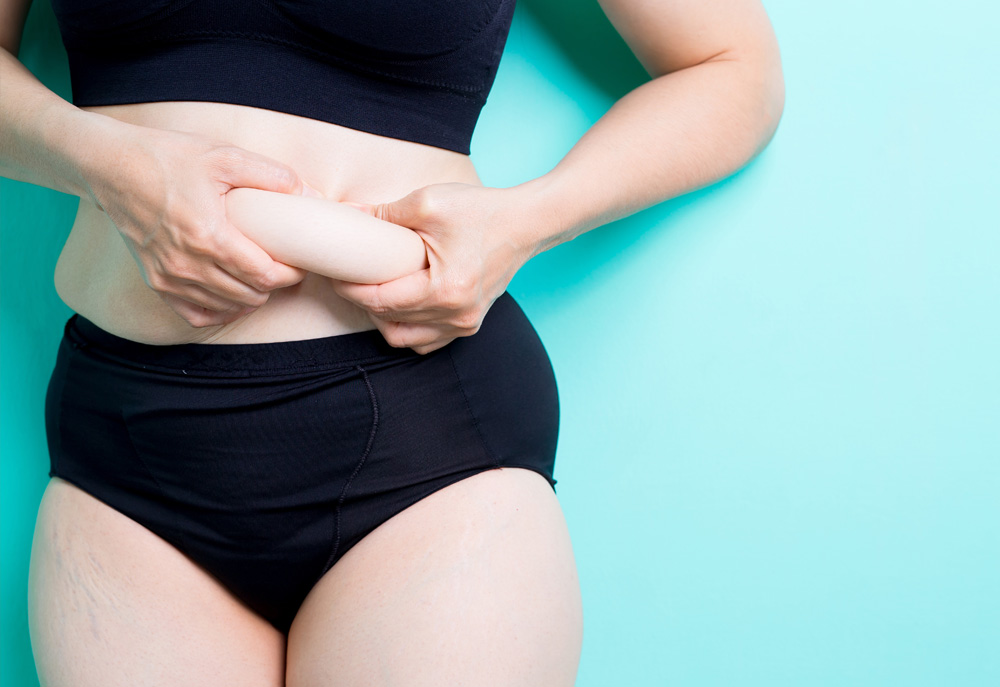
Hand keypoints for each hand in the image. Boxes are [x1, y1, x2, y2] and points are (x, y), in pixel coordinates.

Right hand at [84, 123, 312, 326]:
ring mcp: (169, 277)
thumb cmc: (169, 158)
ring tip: (261, 276)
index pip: (266, 275)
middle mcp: (188, 265)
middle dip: (275, 285)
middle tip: (283, 266)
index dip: (291, 274)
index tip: (299, 262)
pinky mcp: (156, 282)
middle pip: (250, 295)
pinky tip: (232, 295)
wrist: (111, 166)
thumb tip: (309, 193)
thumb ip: (270, 175)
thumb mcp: (224, 156)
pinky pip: (196, 315)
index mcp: (209, 236)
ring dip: (251, 297)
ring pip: (227, 307)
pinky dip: (220, 310)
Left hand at [331, 182, 545, 354]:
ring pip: (406, 339)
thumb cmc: (481, 211)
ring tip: (371, 292)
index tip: (334, 272)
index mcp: (444, 290)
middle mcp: (456, 315)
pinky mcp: (470, 323)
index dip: (350, 289)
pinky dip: (407, 328)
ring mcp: (465, 324)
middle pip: (389, 322)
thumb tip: (348, 218)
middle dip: (361, 302)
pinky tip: (398, 305)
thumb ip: (384, 214)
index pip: (380, 301)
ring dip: (383, 320)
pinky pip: (427, 341)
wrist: (525, 223)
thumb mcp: (427, 202)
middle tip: (346, 278)